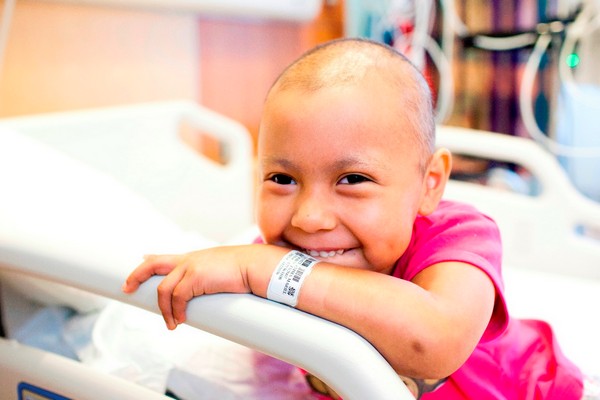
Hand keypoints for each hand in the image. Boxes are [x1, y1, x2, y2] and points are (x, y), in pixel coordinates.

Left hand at [122, 246, 254, 329]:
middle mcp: (188, 260)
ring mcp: (190, 267)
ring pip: (163, 290)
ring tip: (172, 325)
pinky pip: (177, 298)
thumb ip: (212, 276)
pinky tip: (180, 320)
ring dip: (164, 311)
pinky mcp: (195, 278)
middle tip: (127, 288)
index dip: (149, 260)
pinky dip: (175, 312)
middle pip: (152, 265)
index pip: (165, 256)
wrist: (255, 265)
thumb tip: (213, 287)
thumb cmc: (245, 270)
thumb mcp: (222, 269)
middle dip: (136, 276)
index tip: (140, 260)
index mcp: (194, 258)